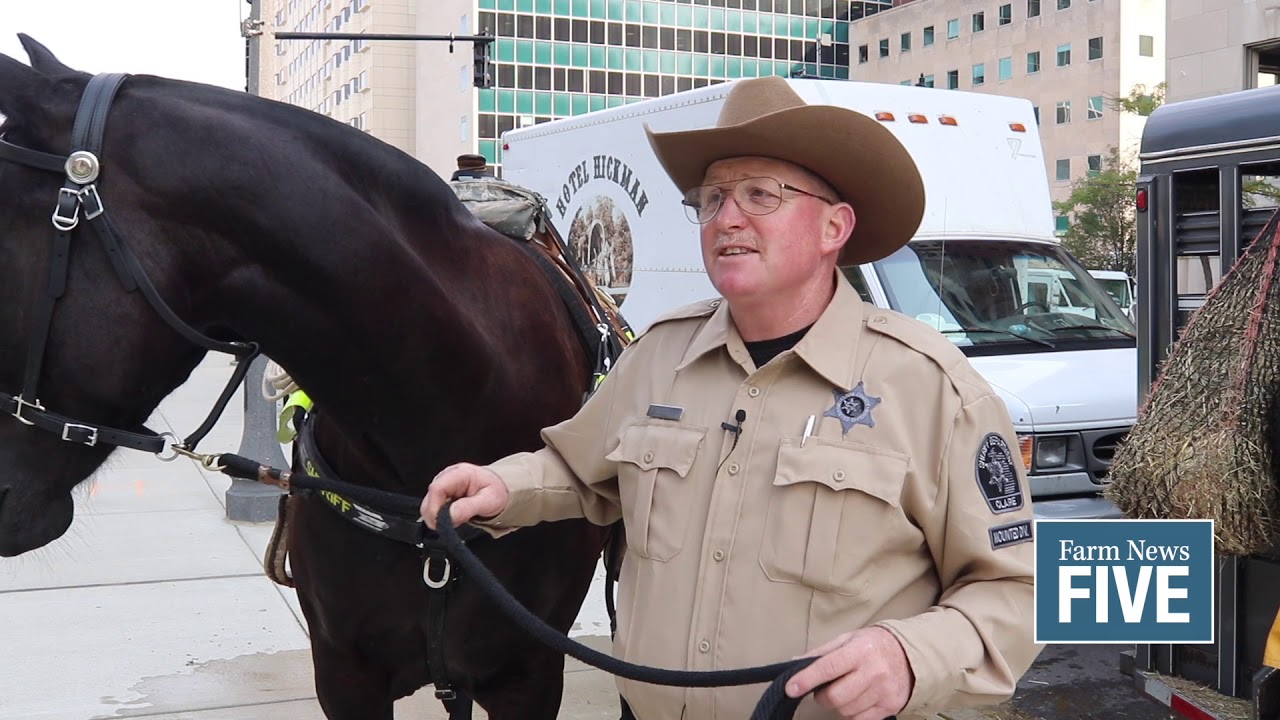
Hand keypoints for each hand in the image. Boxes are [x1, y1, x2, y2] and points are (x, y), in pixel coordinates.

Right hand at [420, 463, 509, 529]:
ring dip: (438, 517)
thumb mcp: (488, 501)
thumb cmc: (496, 491)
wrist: (501, 488)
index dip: (434, 508)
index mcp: (460, 473)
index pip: (436, 488)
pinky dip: (440, 516)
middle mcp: (448, 476)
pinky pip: (433, 507)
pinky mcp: (442, 493)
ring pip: (428, 504)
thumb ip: (468, 508)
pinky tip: (453, 517)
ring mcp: (443, 484)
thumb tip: (450, 516)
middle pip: (429, 497)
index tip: (439, 524)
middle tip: (452, 525)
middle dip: (436, 515)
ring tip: (457, 519)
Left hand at [785, 626, 913, 719]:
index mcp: (859, 651)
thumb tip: (794, 663)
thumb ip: (821, 653)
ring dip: (838, 704)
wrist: (909, 654)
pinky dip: (852, 713)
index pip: (828, 667)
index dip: (806, 679)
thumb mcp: (847, 639)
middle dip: (822, 696)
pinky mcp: (890, 706)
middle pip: (835, 696)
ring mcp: (883, 691)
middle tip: (824, 688)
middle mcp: (873, 671)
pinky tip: (857, 700)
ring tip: (846, 690)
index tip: (791, 688)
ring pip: (845, 710)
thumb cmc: (872, 645)